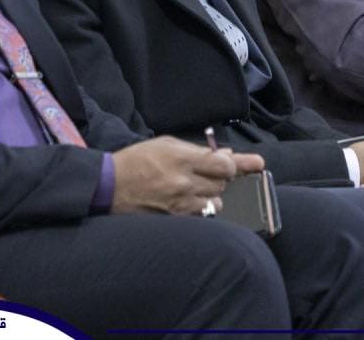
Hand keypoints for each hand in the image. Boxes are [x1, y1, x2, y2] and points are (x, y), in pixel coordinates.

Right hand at [110, 136, 264, 214]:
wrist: (108, 187)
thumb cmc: (136, 162)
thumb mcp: (165, 145)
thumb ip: (197, 151)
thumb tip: (225, 153)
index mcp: (182, 158)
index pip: (225, 164)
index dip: (237, 164)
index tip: (255, 164)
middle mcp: (184, 182)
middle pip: (223, 183)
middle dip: (221, 178)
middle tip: (208, 174)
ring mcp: (180, 204)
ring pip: (216, 202)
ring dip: (212, 195)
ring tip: (195, 189)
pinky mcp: (175, 220)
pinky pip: (203, 216)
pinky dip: (202, 210)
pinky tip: (189, 203)